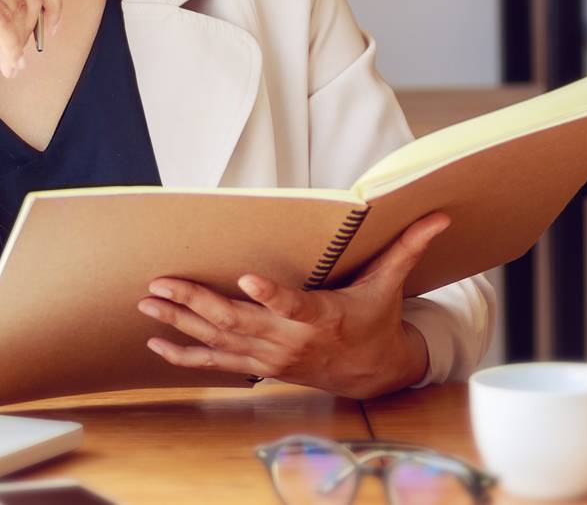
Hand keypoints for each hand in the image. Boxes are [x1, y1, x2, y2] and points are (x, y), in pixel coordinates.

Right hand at [0, 0, 61, 78]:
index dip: (54, 0)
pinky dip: (10, 47)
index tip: (50, 25)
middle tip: (26, 53)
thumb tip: (31, 0)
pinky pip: (2, 23)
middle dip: (34, 27)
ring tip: (11, 62)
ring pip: (19, 11)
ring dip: (18, 43)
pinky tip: (6, 61)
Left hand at [137, 212, 451, 399]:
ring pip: (218, 341)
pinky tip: (155, 345)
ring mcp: (270, 357)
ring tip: (148, 302)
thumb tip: (438, 215)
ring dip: (180, 323)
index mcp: (321, 317)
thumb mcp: (390, 283)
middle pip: (238, 322)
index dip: (270, 296)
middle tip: (163, 283)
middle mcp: (290, 341)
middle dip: (196, 303)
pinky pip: (215, 364)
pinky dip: (184, 357)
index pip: (293, 305)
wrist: (371, 371)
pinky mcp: (258, 365)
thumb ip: (407, 247)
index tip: (246, 280)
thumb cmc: (374, 318)